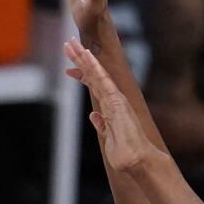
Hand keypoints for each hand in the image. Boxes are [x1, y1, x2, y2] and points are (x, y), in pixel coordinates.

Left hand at [64, 36, 153, 170]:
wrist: (136, 160)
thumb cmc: (124, 152)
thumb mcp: (107, 136)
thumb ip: (101, 124)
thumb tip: (94, 116)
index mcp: (110, 107)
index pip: (94, 86)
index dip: (82, 75)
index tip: (68, 70)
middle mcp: (113, 99)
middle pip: (93, 75)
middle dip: (80, 59)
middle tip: (68, 44)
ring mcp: (116, 98)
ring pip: (96, 72)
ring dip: (84, 57)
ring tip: (72, 43)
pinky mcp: (117, 100)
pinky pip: (103, 80)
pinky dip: (95, 66)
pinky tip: (86, 55)